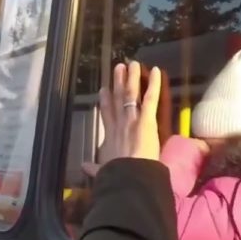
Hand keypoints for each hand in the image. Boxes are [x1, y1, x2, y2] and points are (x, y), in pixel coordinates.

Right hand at [82, 61, 161, 176]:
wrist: (129, 175)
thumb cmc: (118, 175)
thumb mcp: (104, 171)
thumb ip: (95, 168)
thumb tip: (83, 167)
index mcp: (110, 135)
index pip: (107, 114)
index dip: (105, 101)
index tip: (103, 90)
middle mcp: (120, 123)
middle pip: (118, 99)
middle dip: (118, 82)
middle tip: (119, 68)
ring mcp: (132, 119)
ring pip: (131, 94)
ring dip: (132, 78)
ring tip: (133, 64)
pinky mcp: (146, 119)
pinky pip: (150, 99)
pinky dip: (154, 84)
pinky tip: (157, 71)